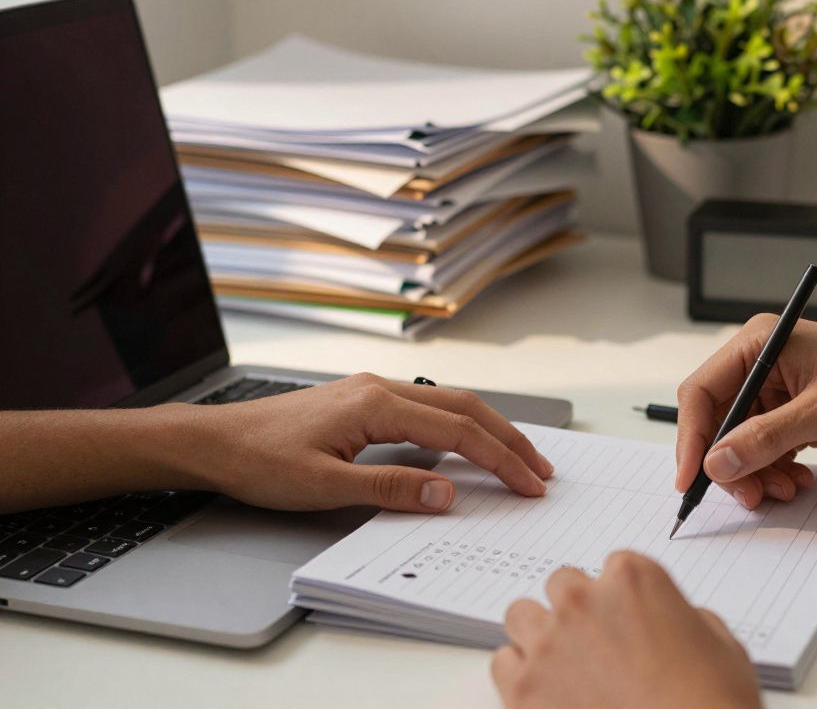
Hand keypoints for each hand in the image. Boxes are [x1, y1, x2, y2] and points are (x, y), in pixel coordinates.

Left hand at [176, 373, 552, 511]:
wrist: (212, 441)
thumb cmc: (258, 462)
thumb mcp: (323, 487)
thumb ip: (389, 489)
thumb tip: (447, 493)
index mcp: (375, 404)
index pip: (457, 432)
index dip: (499, 460)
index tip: (528, 485)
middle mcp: (379, 388)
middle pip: (465, 407)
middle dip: (509, 439)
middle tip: (540, 470)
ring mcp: (372, 391)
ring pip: (449, 403)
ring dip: (487, 430)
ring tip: (516, 458)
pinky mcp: (363, 400)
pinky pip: (427, 407)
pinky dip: (460, 426)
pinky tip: (466, 445)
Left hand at [492, 552, 761, 708]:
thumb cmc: (711, 704)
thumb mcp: (722, 645)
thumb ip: (685, 618)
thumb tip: (673, 623)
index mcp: (634, 579)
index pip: (612, 567)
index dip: (622, 598)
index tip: (628, 620)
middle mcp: (585, 602)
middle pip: (562, 585)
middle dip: (578, 610)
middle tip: (597, 643)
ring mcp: (549, 644)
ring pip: (522, 616)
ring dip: (540, 634)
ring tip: (564, 664)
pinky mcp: (523, 690)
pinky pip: (502, 663)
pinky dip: (519, 674)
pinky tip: (545, 692)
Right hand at [676, 316, 816, 507]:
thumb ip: (766, 437)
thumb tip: (718, 462)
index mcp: (760, 343)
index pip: (703, 391)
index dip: (692, 436)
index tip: (691, 477)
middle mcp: (761, 364)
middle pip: (718, 422)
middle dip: (730, 462)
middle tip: (748, 494)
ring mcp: (775, 391)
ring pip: (740, 441)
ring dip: (755, 472)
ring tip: (785, 488)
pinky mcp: (790, 414)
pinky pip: (764, 448)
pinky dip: (773, 470)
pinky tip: (796, 479)